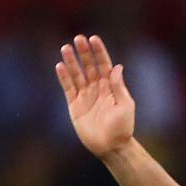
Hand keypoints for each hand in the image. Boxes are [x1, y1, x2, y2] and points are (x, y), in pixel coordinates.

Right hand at [56, 34, 134, 158]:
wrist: (111, 147)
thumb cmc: (123, 128)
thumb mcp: (125, 105)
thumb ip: (119, 87)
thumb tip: (117, 67)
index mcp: (111, 88)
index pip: (104, 65)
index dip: (99, 52)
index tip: (93, 38)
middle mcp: (98, 89)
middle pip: (89, 66)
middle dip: (84, 52)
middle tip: (78, 38)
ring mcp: (86, 96)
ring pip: (77, 74)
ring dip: (71, 61)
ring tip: (65, 48)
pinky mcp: (75, 105)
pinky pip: (68, 88)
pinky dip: (64, 77)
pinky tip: (60, 65)